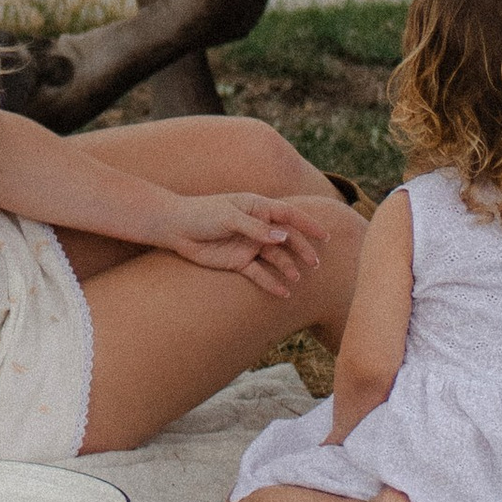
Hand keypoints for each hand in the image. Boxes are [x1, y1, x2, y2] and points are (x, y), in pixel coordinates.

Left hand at [148, 189, 324, 299]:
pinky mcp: (238, 262)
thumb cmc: (203, 213)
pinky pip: (259, 274)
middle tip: (315, 264)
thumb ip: (256, 228)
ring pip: (275, 258)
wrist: (177, 228)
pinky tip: (282, 293)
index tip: (325, 235)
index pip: (288, 215)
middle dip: (302, 250)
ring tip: (297, 279)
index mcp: (257, 208)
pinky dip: (271, 282)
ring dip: (287, 267)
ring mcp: (248, 245)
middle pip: (286, 239)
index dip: (307, 224)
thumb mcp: (230, 217)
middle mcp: (257, 227)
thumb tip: (283, 237)